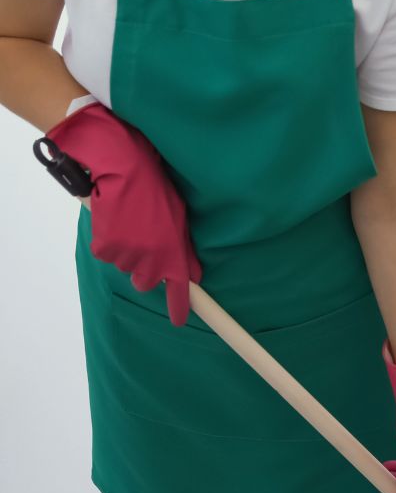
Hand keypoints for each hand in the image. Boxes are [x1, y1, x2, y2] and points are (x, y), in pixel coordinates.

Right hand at [46, 103, 200, 324]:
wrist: (127, 171)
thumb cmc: (156, 192)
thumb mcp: (179, 221)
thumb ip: (185, 252)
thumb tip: (194, 275)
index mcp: (174, 255)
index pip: (180, 292)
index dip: (179, 308)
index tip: (178, 321)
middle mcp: (153, 261)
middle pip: (144, 284)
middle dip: (143, 270)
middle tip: (142, 245)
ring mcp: (128, 256)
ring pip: (124, 266)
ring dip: (125, 251)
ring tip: (128, 223)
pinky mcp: (106, 248)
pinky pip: (105, 253)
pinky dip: (106, 241)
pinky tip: (113, 221)